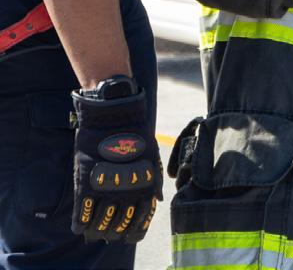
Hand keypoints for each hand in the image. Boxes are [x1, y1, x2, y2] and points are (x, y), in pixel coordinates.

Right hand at [71, 87, 162, 242]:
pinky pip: (82, 213)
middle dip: (113, 232)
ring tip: (93, 232)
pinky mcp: (87, 183)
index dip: (134, 232)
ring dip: (96, 231)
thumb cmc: (134, 133)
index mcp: (146, 186)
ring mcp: (106, 189)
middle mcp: (128, 192)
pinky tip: (79, 225)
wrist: (114, 115)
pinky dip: (80, 223)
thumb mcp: (151, 155)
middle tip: (107, 233)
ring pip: (100, 224)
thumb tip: (156, 200)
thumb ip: (153, 179)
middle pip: (119, 226)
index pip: (141, 222)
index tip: (128, 236)